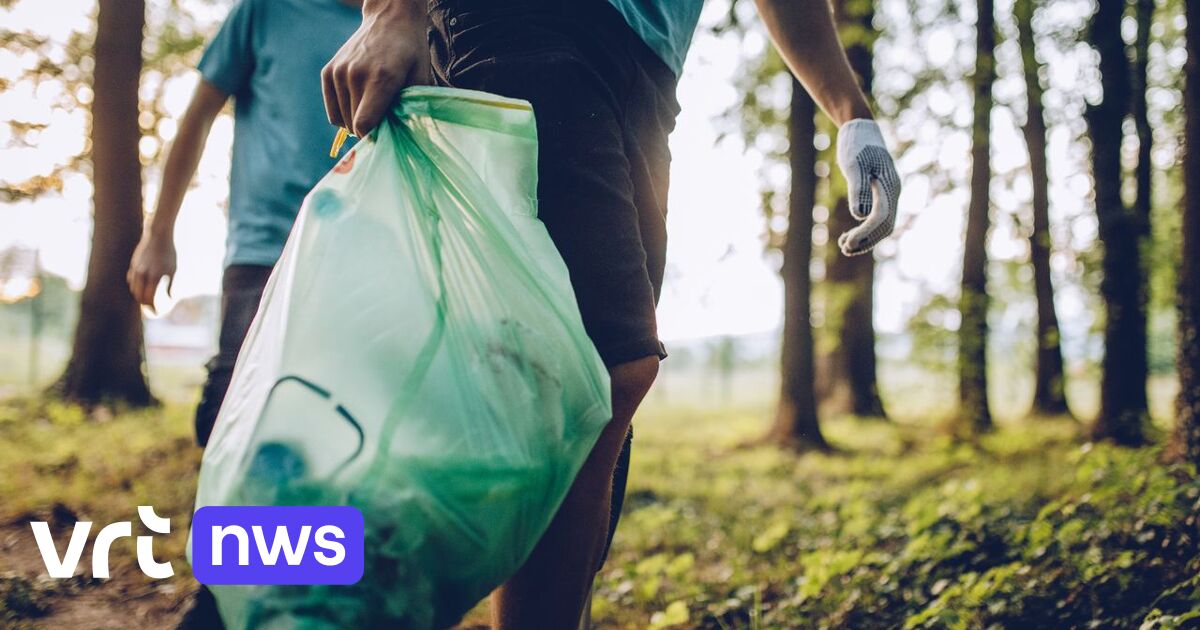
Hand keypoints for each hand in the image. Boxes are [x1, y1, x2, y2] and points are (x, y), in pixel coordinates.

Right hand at [127, 228, 175, 312]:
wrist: (158, 235)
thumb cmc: (169, 253)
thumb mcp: (173, 269)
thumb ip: (171, 285)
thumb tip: (171, 298)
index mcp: (155, 277)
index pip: (150, 299)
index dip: (153, 307)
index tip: (156, 312)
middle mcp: (143, 274)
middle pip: (140, 296)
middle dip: (145, 304)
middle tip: (151, 308)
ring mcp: (136, 269)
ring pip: (134, 288)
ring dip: (139, 295)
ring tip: (146, 299)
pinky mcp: (133, 264)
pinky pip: (131, 279)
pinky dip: (135, 286)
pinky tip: (141, 287)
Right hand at [321, 0, 430, 137]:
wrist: (390, 17)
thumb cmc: (411, 51)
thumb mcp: (421, 77)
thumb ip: (413, 107)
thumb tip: (406, 136)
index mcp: (381, 78)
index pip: (364, 124)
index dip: (374, 137)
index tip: (385, 136)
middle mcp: (355, 75)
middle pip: (353, 124)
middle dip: (368, 130)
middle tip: (384, 120)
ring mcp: (339, 72)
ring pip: (342, 119)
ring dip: (356, 121)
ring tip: (373, 108)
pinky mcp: (329, 71)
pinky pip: (332, 110)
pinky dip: (343, 114)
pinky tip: (358, 105)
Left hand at [835, 119, 901, 255]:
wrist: (860, 130)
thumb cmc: (856, 145)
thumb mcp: (853, 165)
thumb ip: (858, 188)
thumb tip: (860, 215)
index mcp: (889, 185)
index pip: (881, 217)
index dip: (865, 233)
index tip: (847, 243)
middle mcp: (892, 192)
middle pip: (885, 226)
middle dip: (866, 240)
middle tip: (844, 248)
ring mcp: (887, 194)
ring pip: (881, 225)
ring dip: (865, 239)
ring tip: (844, 246)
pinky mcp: (878, 195)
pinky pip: (876, 219)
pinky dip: (864, 230)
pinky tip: (848, 236)